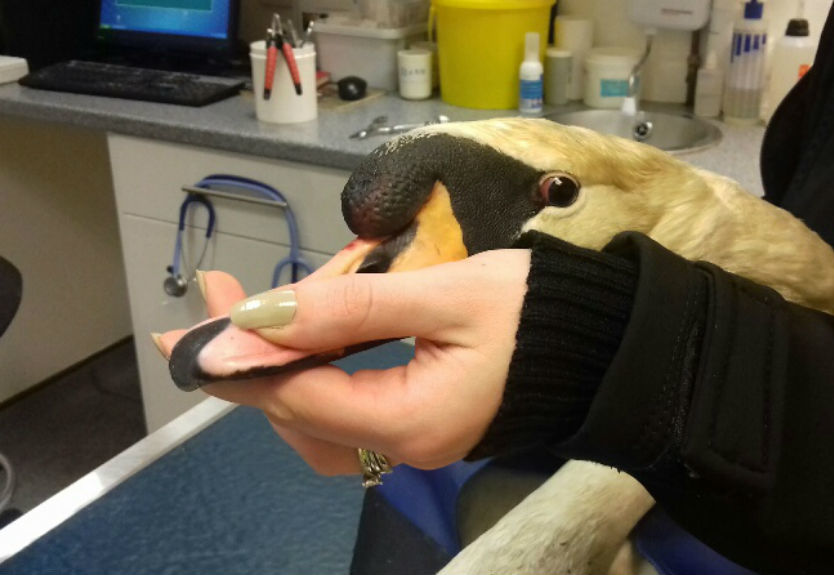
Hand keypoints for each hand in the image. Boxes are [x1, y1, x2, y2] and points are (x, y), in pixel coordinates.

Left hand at [157, 249, 529, 475]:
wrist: (605, 340)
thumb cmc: (539, 311)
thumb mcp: (445, 294)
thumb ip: (351, 309)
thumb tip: (259, 315)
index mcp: (412, 421)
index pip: (300, 395)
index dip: (245, 352)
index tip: (204, 306)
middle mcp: (405, 446)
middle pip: (298, 417)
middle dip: (249, 358)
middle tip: (212, 300)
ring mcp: (414, 441)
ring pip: (316, 424)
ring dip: (274, 373)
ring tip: (242, 321)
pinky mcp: (423, 424)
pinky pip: (346, 415)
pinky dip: (312, 380)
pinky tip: (301, 344)